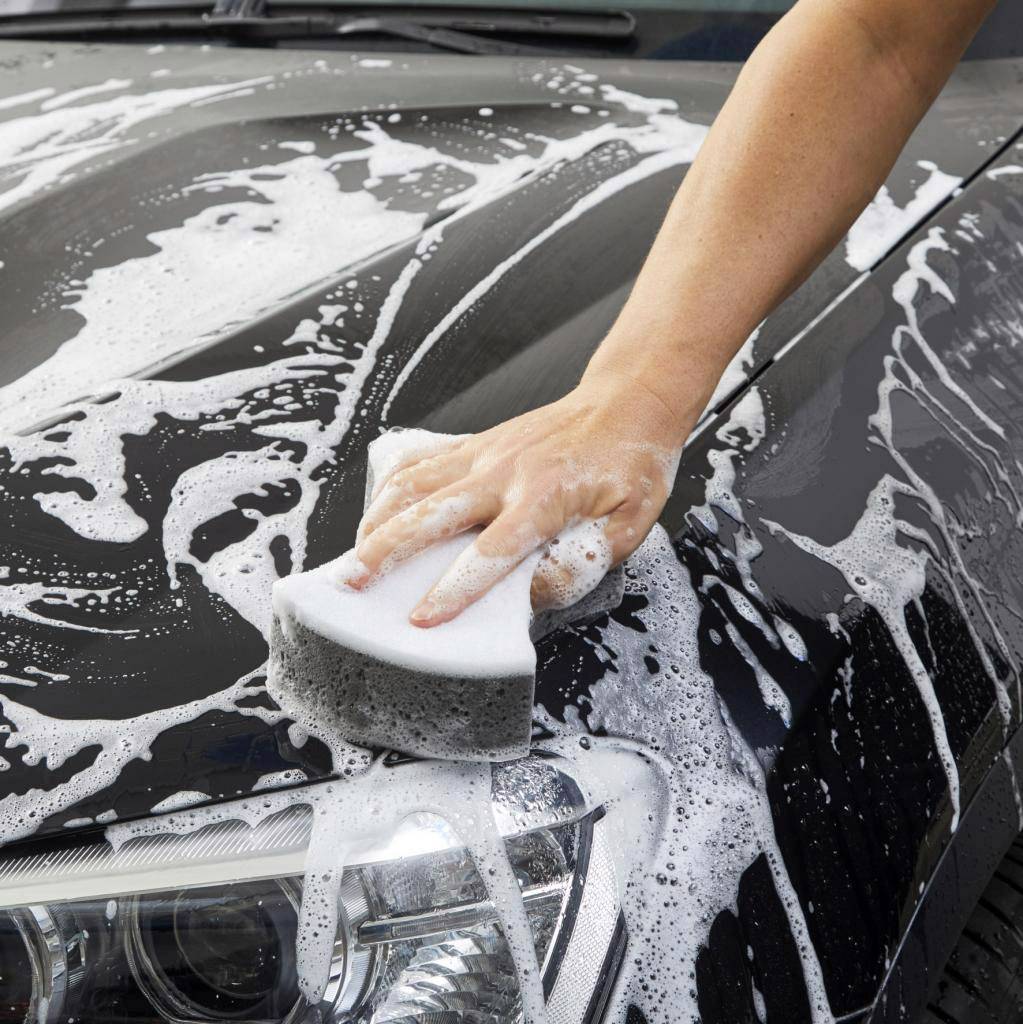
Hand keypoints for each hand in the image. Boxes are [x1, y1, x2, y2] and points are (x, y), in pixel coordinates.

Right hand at [344, 370, 696, 626]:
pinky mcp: (475, 443)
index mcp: (546, 497)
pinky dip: (391, 488)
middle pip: (432, 514)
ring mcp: (484, 452)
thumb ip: (584, 561)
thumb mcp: (630, 524)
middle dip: (386, 552)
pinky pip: (421, 462)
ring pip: (414, 485)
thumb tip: (530, 593)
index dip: (453, 588)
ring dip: (377, 521)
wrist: (624, 404)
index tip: (422, 618)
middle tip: (351, 583)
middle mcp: (505, 472)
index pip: (491, 551)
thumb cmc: (628, 466)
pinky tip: (377, 513)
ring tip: (352, 556)